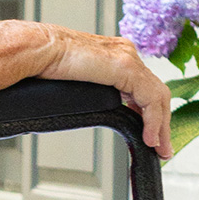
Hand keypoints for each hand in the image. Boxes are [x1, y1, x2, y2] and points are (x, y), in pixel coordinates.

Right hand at [37, 23, 172, 159]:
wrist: (36, 51)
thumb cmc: (41, 68)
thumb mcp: (74, 89)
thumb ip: (87, 98)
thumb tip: (79, 116)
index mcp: (114, 57)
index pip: (143, 88)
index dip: (150, 114)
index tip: (149, 136)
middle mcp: (125, 54)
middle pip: (156, 92)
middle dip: (162, 123)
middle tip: (162, 148)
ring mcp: (128, 58)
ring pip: (159, 96)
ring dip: (161, 126)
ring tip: (159, 148)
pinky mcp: (125, 67)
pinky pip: (151, 98)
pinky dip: (154, 121)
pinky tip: (149, 138)